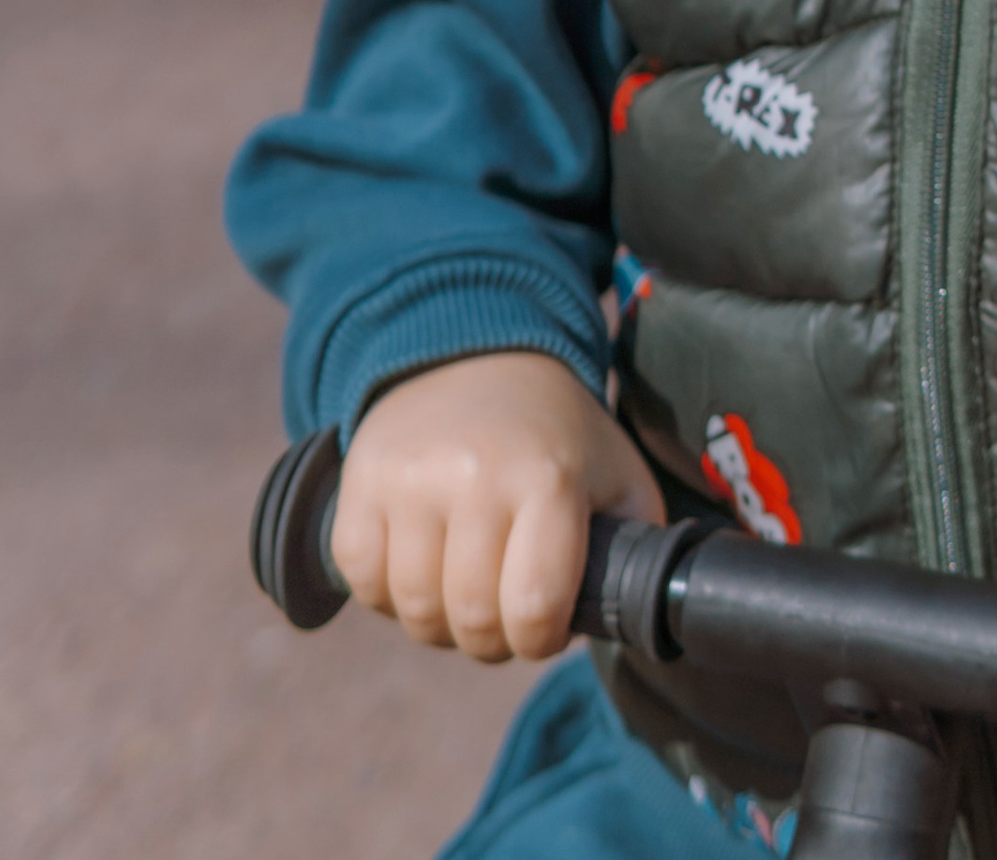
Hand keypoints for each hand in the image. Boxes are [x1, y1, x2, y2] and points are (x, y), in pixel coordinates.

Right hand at [331, 349, 662, 664]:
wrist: (480, 356)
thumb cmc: (556, 436)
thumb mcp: (616, 476)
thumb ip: (634, 548)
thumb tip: (628, 618)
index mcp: (549, 477)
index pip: (535, 608)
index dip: (540, 640)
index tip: (543, 625)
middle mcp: (477, 474)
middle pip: (471, 620)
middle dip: (491, 640)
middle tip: (502, 613)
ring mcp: (412, 477)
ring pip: (414, 611)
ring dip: (439, 623)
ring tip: (462, 589)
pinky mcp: (361, 480)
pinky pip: (363, 582)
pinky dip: (386, 595)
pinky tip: (418, 564)